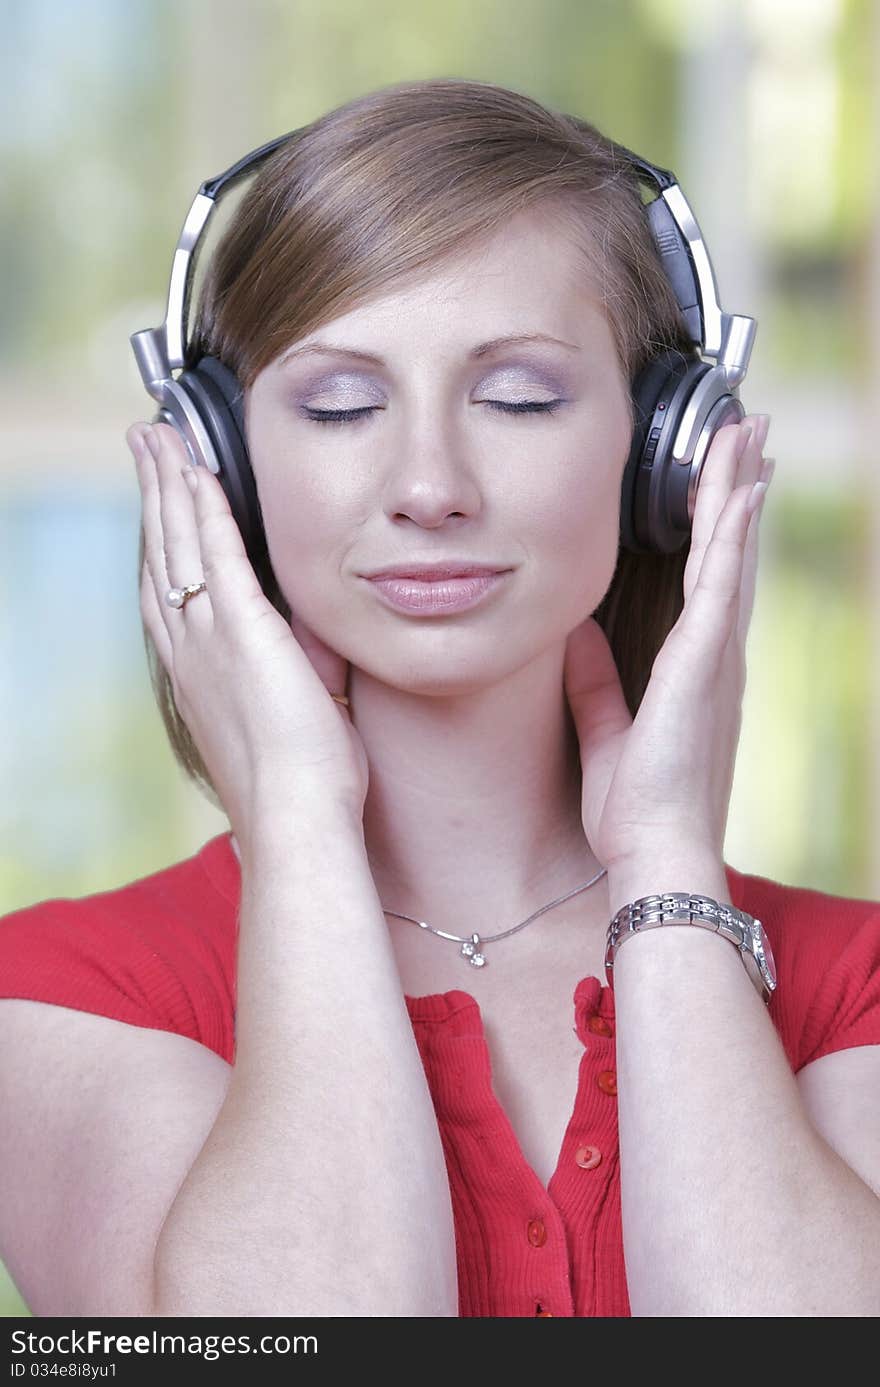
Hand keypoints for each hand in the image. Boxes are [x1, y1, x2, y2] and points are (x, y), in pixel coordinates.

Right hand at [126, 421, 369, 839]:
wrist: (296, 819)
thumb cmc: (302, 786)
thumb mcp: (298, 718)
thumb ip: (302, 670)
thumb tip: (318, 642)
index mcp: (199, 674)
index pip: (170, 590)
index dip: (161, 540)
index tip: (160, 502)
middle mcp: (192, 651)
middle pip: (161, 553)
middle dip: (153, 494)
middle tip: (143, 444)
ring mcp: (211, 639)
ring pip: (178, 543)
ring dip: (168, 484)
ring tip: (156, 438)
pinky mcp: (244, 630)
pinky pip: (216, 553)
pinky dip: (205, 507)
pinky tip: (197, 469)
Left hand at [563, 415, 772, 870]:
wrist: (655, 853)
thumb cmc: (636, 811)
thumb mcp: (605, 734)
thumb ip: (594, 683)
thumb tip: (575, 635)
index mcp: (693, 671)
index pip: (707, 579)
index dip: (716, 525)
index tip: (722, 477)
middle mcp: (715, 656)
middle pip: (729, 552)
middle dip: (736, 487)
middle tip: (747, 429)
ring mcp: (716, 656)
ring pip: (730, 553)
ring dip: (736, 489)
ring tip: (745, 431)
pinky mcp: (705, 663)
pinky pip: (721, 584)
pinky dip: (730, 535)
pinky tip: (739, 491)